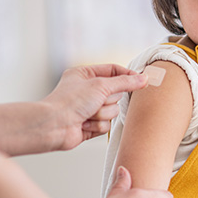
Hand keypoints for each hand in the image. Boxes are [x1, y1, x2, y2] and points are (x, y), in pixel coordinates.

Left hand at [43, 63, 163, 150]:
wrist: (53, 126)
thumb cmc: (69, 101)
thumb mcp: (100, 85)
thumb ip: (125, 82)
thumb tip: (143, 79)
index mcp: (85, 75)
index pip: (113, 71)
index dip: (127, 76)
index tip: (141, 81)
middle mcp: (87, 91)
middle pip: (115, 93)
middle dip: (108, 99)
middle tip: (98, 100)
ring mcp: (88, 108)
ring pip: (112, 111)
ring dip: (102, 114)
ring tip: (87, 114)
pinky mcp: (90, 125)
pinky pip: (106, 125)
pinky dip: (97, 125)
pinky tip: (84, 124)